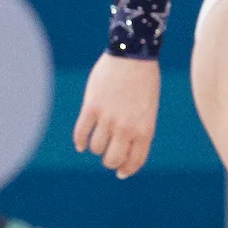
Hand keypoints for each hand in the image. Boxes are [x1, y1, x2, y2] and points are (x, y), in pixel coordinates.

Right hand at [73, 54, 159, 179]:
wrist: (133, 55)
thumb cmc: (144, 82)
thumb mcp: (148, 110)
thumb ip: (138, 130)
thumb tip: (124, 151)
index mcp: (144, 130)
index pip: (134, 161)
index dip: (126, 170)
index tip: (121, 172)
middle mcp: (126, 128)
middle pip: (112, 159)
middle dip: (109, 162)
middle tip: (108, 158)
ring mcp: (108, 118)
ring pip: (96, 148)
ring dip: (96, 148)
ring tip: (98, 141)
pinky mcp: (92, 107)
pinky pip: (81, 133)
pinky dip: (80, 141)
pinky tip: (81, 143)